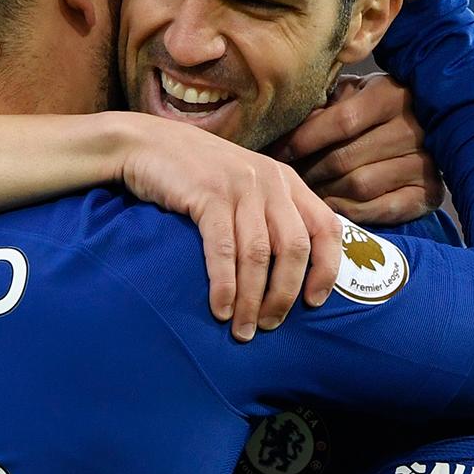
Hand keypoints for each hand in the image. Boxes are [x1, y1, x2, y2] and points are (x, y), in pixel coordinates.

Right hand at [117, 117, 341, 339]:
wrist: (146, 143)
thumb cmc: (195, 173)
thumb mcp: (244, 184)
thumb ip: (268, 213)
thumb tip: (288, 269)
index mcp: (286, 181)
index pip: (326, 227)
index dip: (327, 269)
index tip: (314, 303)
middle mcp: (270, 182)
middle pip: (294, 248)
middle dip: (284, 294)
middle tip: (269, 325)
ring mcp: (240, 186)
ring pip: (259, 254)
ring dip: (252, 299)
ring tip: (242, 330)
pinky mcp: (208, 194)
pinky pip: (224, 249)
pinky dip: (224, 285)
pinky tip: (220, 308)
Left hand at [278, 75, 444, 225]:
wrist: (424, 126)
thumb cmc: (371, 108)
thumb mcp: (349, 95)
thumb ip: (322, 106)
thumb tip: (285, 127)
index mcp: (390, 95)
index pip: (340, 122)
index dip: (303, 140)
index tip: (277, 153)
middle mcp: (413, 128)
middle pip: (345, 159)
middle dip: (309, 171)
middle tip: (288, 178)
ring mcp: (425, 163)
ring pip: (359, 186)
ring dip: (325, 192)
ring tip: (306, 191)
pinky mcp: (428, 193)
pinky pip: (379, 210)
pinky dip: (349, 210)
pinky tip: (331, 205)